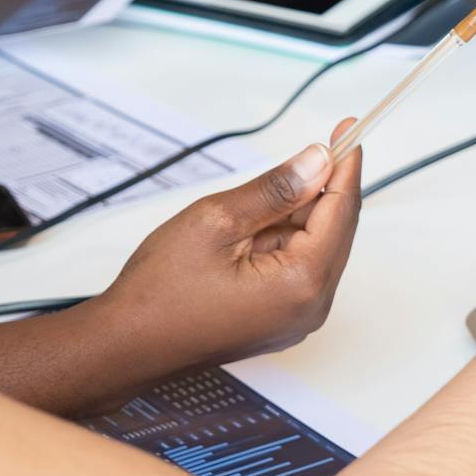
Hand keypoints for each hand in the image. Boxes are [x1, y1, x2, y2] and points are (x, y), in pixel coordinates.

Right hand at [97, 121, 364, 376]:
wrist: (127, 346)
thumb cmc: (161, 292)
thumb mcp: (217, 221)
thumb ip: (275, 189)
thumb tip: (317, 162)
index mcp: (302, 282)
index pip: (342, 211)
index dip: (345, 165)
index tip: (348, 129)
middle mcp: (311, 308)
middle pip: (335, 231)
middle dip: (320, 189)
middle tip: (305, 151)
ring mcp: (297, 319)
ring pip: (314, 248)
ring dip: (293, 218)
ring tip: (241, 212)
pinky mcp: (280, 321)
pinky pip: (296, 269)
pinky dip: (281, 241)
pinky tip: (245, 234)